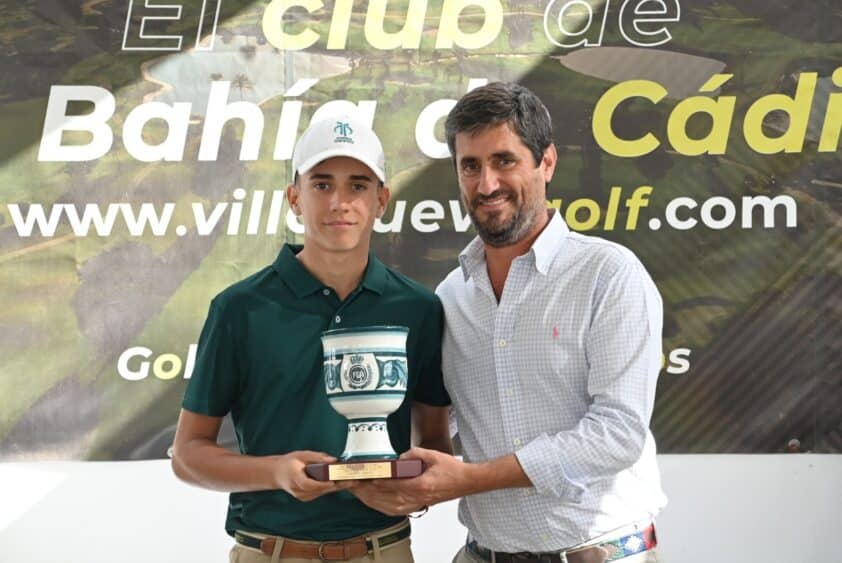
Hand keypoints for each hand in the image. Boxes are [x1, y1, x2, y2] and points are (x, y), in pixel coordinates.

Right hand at [273, 451, 356, 500]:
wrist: (276, 474)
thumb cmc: (289, 462)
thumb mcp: (301, 455)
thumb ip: (317, 457)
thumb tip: (333, 460)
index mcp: (296, 480)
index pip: (312, 485)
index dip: (325, 484)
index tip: (337, 481)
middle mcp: (300, 491)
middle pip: (322, 490)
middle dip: (338, 485)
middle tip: (354, 481)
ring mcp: (303, 496)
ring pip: (323, 492)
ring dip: (337, 487)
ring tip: (353, 481)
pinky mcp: (307, 497)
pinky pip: (321, 492)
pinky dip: (331, 487)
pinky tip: (342, 482)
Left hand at [350, 447, 473, 514]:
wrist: (466, 482)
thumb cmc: (452, 469)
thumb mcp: (433, 455)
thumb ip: (415, 453)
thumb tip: (400, 457)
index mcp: (421, 485)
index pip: (394, 486)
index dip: (378, 483)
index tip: (366, 478)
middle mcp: (418, 498)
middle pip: (388, 499)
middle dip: (371, 494)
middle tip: (357, 486)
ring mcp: (418, 503)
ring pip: (391, 508)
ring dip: (375, 502)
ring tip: (362, 494)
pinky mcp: (419, 505)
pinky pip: (398, 510)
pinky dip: (384, 508)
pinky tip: (376, 503)